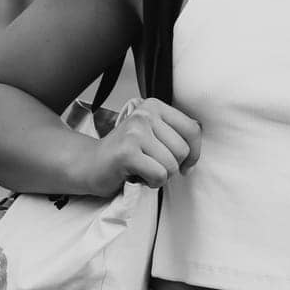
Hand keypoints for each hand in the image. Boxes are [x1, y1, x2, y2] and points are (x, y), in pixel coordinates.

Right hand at [84, 99, 201, 195]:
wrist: (91, 164)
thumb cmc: (127, 154)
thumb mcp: (153, 135)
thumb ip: (176, 134)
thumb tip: (198, 148)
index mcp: (155, 106)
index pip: (192, 129)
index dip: (194, 152)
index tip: (185, 164)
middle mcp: (145, 114)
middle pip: (183, 149)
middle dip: (172, 167)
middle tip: (153, 165)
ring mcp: (135, 131)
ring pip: (171, 164)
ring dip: (161, 176)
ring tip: (143, 169)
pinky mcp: (127, 152)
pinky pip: (159, 174)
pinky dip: (152, 182)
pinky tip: (138, 176)